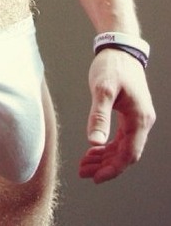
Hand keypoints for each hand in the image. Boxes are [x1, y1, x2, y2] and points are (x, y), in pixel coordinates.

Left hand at [79, 49, 155, 182]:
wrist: (119, 47)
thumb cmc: (112, 65)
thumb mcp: (102, 89)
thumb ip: (99, 115)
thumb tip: (94, 142)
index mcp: (139, 118)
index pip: (128, 154)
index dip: (112, 169)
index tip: (95, 178)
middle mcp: (142, 121)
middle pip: (125, 154)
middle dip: (105, 166)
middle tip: (83, 172)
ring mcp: (137, 118)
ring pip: (122, 147)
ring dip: (104, 157)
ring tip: (84, 164)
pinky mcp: (130, 113)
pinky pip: (121, 137)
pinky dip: (107, 145)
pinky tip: (92, 149)